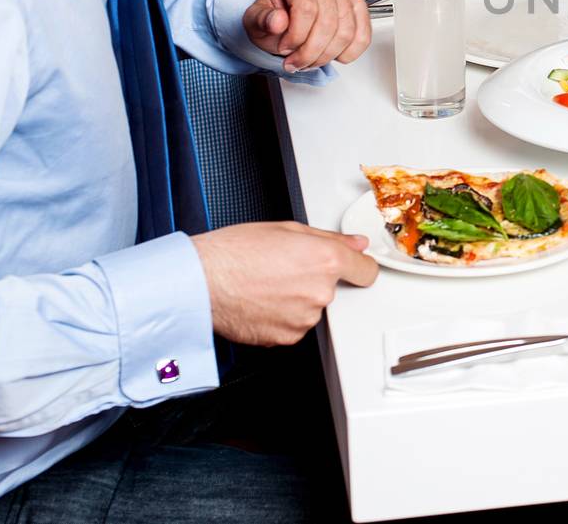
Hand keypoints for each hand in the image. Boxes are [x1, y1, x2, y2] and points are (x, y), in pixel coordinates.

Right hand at [192, 222, 378, 346]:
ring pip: (311, 307)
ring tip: (266, 284)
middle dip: (314, 280)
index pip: (366, 270)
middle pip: (332, 288)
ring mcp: (304, 318)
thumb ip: (329, 239)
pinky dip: (281, 316)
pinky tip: (261, 301)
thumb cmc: (234, 252)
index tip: (356, 267)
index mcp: (325, 261)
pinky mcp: (287, 337)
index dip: (359, 267)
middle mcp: (320, 292)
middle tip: (283, 268)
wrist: (201, 282)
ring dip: (296, 299)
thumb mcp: (286, 229)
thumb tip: (354, 244)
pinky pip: (293, 325)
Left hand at [244, 0, 370, 72]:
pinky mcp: (356, 5)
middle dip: (310, 52)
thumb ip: (263, 20)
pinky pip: (362, 34)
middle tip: (296, 62)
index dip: (296, 36)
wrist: (282, 17)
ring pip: (345, 32)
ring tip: (310, 61)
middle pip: (327, 22)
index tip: (284, 48)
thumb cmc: (270, 16)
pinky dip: (349, 53)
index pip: (306, 8)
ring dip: (327, 56)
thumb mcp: (254, 20)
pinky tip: (333, 56)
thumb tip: (278, 21)